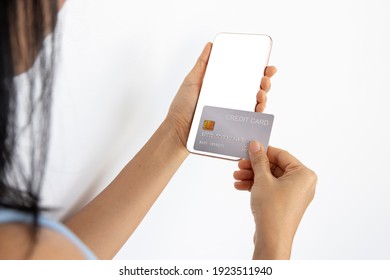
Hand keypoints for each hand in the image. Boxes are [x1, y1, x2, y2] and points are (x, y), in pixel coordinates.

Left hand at [166, 43, 276, 148]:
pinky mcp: (232, 125)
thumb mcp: (192, 81)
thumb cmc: (182, 107)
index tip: (266, 65)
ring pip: (255, 103)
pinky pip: (249, 119)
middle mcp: (230, 98)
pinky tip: (258, 107)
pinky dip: (258, 112)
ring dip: (263, 96)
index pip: (244, 76)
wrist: (178, 130)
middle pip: (254, 88)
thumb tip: (211, 45)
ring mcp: (232, 112)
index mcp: (223, 86)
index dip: (258, 70)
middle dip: (265, 82)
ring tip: (260, 93)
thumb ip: (202, 64)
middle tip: (264, 79)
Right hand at [233, 142, 316, 258]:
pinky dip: (256, 187)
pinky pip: (270, 189)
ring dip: (252, 176)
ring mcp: (294, 194)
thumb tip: (256, 145)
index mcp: (303, 174)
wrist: (272, 239)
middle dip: (254, 167)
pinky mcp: (285, 203)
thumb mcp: (262, 179)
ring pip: (270, 178)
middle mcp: (302, 183)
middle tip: (240, 164)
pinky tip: (241, 186)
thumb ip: (259, 160)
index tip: (249, 148)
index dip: (263, 151)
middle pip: (275, 167)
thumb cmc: (273, 211)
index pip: (281, 155)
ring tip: (236, 177)